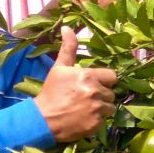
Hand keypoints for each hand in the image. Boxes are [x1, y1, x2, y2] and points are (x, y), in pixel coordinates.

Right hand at [33, 27, 116, 142]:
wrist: (42, 119)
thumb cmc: (51, 92)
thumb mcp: (59, 68)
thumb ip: (68, 48)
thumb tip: (67, 27)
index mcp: (88, 76)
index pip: (112, 76)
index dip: (104, 80)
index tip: (93, 83)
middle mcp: (95, 92)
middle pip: (111, 92)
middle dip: (101, 94)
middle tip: (86, 97)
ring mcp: (97, 109)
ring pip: (110, 107)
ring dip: (101, 107)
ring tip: (85, 108)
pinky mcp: (96, 125)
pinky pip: (104, 120)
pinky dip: (96, 120)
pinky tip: (84, 118)